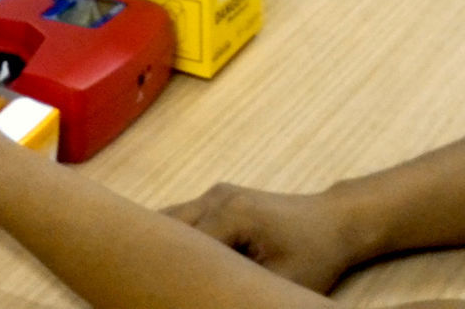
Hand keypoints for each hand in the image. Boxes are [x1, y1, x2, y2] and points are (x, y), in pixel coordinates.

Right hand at [164, 183, 354, 292]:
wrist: (335, 220)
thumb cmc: (315, 255)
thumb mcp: (283, 282)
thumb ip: (245, 291)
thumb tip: (213, 297)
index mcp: (230, 214)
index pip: (186, 247)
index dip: (175, 274)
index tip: (168, 294)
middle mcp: (216, 198)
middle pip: (168, 227)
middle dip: (161, 256)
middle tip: (154, 284)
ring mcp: (215, 194)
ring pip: (172, 219)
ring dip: (168, 246)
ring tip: (161, 274)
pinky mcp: (218, 198)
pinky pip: (186, 217)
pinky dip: (179, 239)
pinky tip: (179, 262)